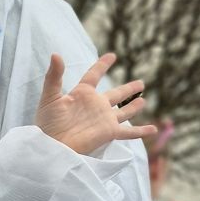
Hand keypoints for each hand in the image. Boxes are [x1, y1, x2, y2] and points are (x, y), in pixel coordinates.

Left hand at [34, 54, 154, 156]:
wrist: (51, 146)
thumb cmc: (46, 123)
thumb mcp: (49, 97)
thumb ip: (54, 76)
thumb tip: (55, 54)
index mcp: (82, 94)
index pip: (94, 75)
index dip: (102, 65)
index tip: (112, 56)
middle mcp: (96, 105)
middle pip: (116, 94)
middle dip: (128, 89)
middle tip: (140, 83)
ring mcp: (104, 119)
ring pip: (124, 111)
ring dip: (134, 107)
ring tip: (143, 101)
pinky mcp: (109, 132)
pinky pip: (129, 132)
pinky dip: (141, 131)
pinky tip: (153, 129)